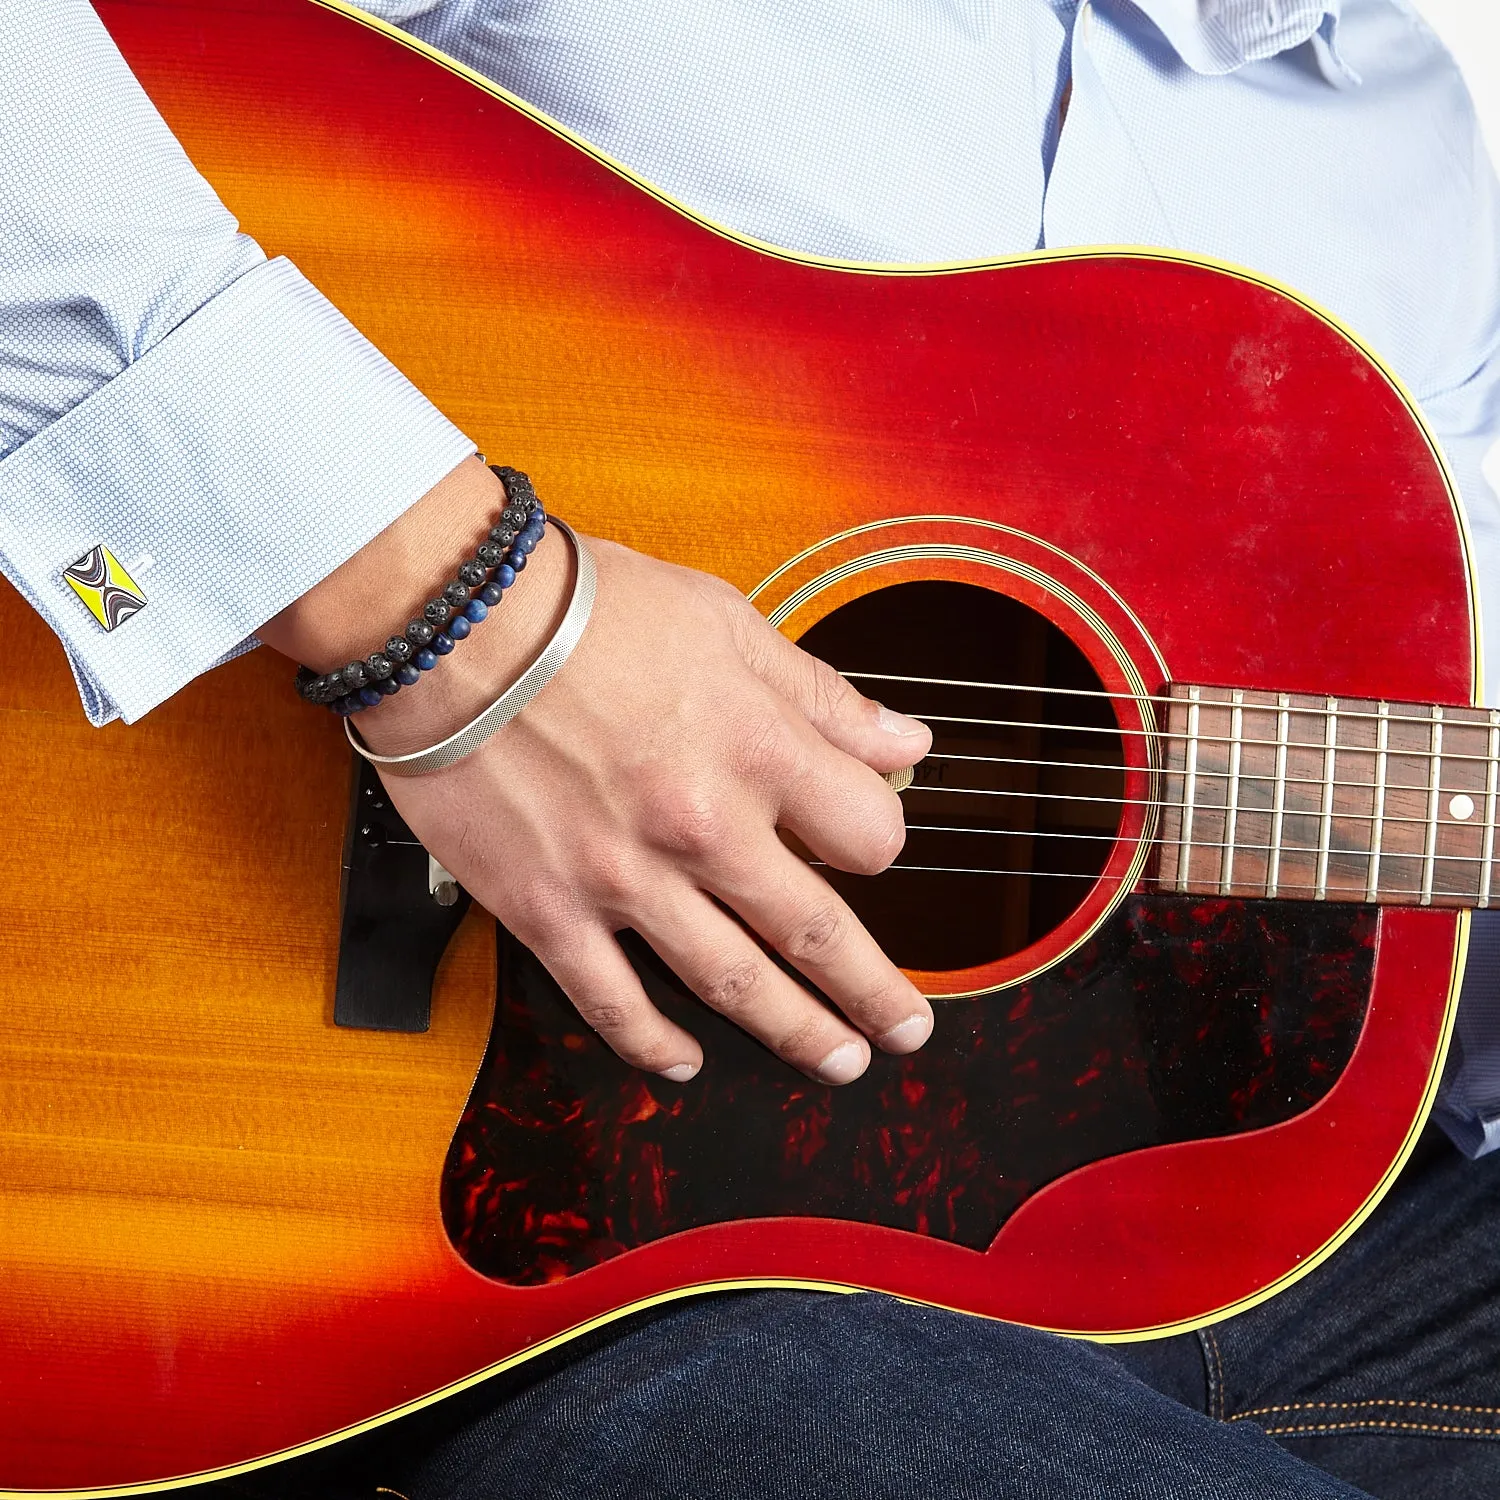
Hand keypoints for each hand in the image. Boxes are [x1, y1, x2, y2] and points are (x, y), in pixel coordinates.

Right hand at [263, 459, 933, 1083]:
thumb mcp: (726, 623)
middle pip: (818, 933)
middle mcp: (703, 826)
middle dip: (874, 992)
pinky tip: (683, 1061)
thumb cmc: (585, 608)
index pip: (868, 835)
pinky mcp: (548, 908)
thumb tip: (905, 743)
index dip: (878, 842)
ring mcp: (625, 878)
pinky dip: (653, 1044)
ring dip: (797, 1034)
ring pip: (734, 984)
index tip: (866, 848)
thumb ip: (821, 697)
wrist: (451, 623)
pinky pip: (611, 1001)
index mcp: (758, 750)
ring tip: (837, 1062)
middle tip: (905, 1029)